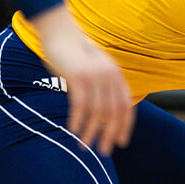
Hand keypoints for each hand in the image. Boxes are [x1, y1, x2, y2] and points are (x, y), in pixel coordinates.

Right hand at [28, 6, 135, 153]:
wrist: (59, 32)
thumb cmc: (74, 54)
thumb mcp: (93, 69)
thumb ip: (101, 87)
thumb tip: (102, 114)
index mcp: (116, 75)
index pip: (126, 106)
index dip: (125, 126)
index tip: (121, 143)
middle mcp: (109, 76)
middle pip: (113, 113)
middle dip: (109, 135)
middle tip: (104, 152)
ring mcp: (94, 75)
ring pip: (96, 112)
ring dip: (90, 132)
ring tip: (84, 146)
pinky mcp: (78, 75)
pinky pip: (80, 104)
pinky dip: (77, 120)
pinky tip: (73, 131)